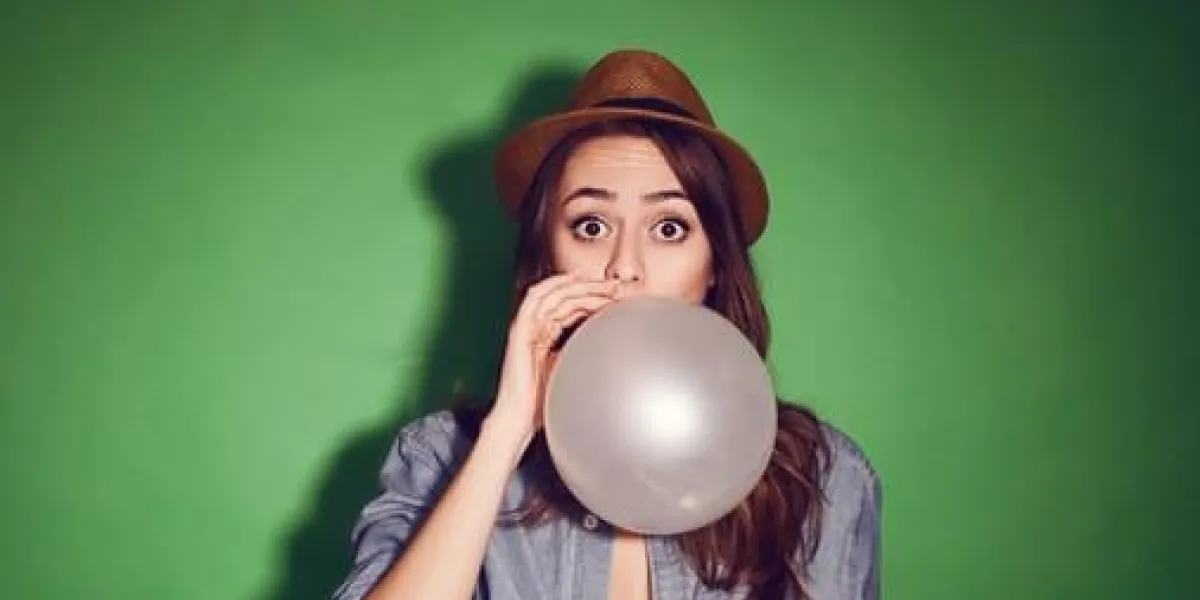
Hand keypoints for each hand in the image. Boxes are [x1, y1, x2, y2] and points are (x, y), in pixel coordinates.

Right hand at [484, 273, 621, 448]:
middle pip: (564, 297)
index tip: (617, 297)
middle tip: (616, 286)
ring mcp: (526, 327)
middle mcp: (535, 328)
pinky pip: (534, 300)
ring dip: (578, 285)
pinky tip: (573, 282)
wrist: (520, 416)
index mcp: (545, 335)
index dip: (593, 298)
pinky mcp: (519, 330)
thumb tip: (608, 343)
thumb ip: (581, 352)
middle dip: (591, 287)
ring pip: (552, 293)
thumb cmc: (543, 399)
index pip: (570, 308)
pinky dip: (553, 286)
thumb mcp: (570, 369)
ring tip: (601, 283)